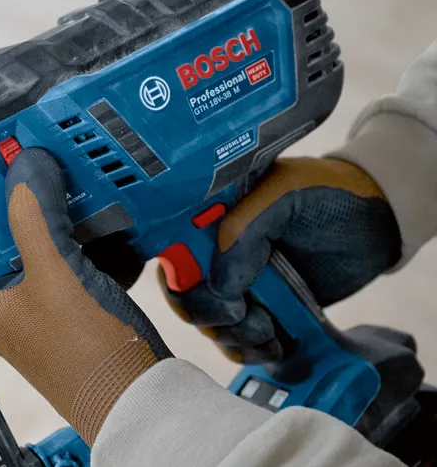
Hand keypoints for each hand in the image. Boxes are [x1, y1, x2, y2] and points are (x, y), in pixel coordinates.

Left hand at [0, 148, 170, 443]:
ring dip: (48, 216)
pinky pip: (65, 260)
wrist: (138, 396)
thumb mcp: (54, 273)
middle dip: (14, 203)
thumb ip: (34, 217)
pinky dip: (74, 236)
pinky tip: (88, 215)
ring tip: (56, 178)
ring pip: (35, 247)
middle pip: (1, 241)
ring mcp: (41, 304)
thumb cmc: (86, 350)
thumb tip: (24, 167)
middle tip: (23, 164)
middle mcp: (7, 302)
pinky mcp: (72, 305)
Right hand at [163, 157, 401, 362]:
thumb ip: (244, 230)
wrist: (377, 221)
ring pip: (209, 324)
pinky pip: (236, 340)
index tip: (219, 294)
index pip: (169, 254)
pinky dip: (248, 351)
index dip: (181, 281)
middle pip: (184, 296)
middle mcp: (214, 251)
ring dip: (233, 337)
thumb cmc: (328, 194)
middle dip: (210, 315)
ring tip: (268, 331)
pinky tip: (273, 346)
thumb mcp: (284, 196)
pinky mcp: (261, 310)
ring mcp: (237, 283)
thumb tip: (218, 286)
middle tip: (244, 314)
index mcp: (208, 217)